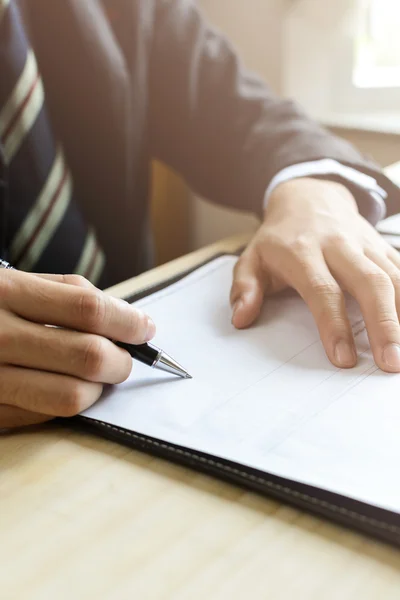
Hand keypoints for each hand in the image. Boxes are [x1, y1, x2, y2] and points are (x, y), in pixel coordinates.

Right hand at [0, 271, 155, 429]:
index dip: (127, 322)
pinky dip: (69, 405)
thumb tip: (132, 320)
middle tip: (126, 359)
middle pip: (87, 356)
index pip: (87, 309)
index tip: (146, 329)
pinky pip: (45, 417)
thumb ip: (72, 296)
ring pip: (71, 396)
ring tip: (100, 377)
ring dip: (100, 389)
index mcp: (4, 293)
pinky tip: (66, 388)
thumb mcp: (16, 282)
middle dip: (122, 361)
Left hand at [231, 177, 399, 372]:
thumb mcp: (251, 258)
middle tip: (390, 363)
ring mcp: (365, 244)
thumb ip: (245, 288)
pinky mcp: (382, 246)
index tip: (344, 358)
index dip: (334, 325)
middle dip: (384, 324)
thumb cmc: (280, 237)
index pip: (323, 291)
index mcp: (302, 251)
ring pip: (393, 275)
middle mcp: (339, 245)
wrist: (309, 197)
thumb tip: (241, 319)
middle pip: (369, 282)